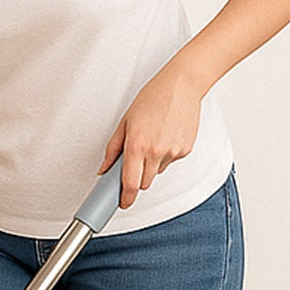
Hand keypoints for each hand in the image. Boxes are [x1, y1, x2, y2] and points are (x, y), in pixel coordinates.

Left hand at [97, 65, 203, 207]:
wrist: (182, 86)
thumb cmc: (152, 98)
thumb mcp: (125, 121)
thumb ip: (113, 148)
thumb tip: (104, 169)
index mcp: (137, 145)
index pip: (130, 183)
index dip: (126, 198)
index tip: (123, 203)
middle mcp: (156, 152)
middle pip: (144, 182)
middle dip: (137, 177)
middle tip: (135, 160)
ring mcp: (172, 152)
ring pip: (158, 172)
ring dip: (152, 164)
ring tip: (153, 138)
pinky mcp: (185, 150)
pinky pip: (171, 161)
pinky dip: (166, 154)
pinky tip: (166, 135)